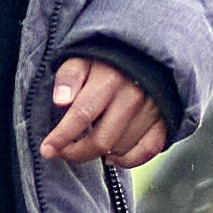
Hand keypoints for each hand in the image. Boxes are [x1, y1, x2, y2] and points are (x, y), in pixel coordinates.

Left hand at [42, 53, 171, 166]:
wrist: (148, 52)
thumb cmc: (109, 58)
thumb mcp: (83, 57)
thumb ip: (69, 77)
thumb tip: (60, 100)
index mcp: (110, 78)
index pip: (81, 115)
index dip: (61, 137)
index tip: (47, 149)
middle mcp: (134, 96)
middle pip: (101, 139)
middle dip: (76, 152)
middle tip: (63, 152)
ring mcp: (153, 110)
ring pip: (121, 148)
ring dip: (100, 153)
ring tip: (87, 145)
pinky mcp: (166, 119)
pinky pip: (147, 150)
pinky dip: (128, 160)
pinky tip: (113, 157)